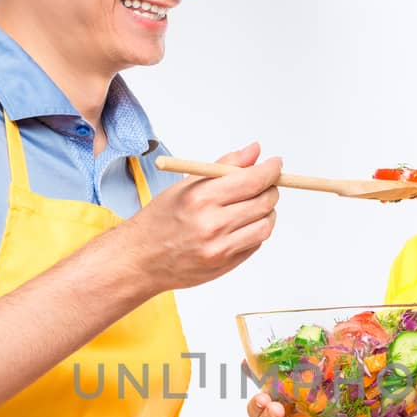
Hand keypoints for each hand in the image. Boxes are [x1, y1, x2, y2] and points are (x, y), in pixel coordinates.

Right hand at [128, 141, 281, 290]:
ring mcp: (220, 248)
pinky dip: (256, 230)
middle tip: (266, 184)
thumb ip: (224, 166)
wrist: (141, 259)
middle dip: (271, 189)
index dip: (270, 170)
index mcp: (201, 198)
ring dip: (268, 212)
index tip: (275, 164)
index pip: (252, 181)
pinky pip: (255, 244)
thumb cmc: (161, 219)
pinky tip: (241, 224)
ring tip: (255, 205)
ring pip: (265, 225)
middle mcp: (212, 225)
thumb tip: (255, 151)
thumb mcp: (187, 185)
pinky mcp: (225, 265)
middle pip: (264, 203)